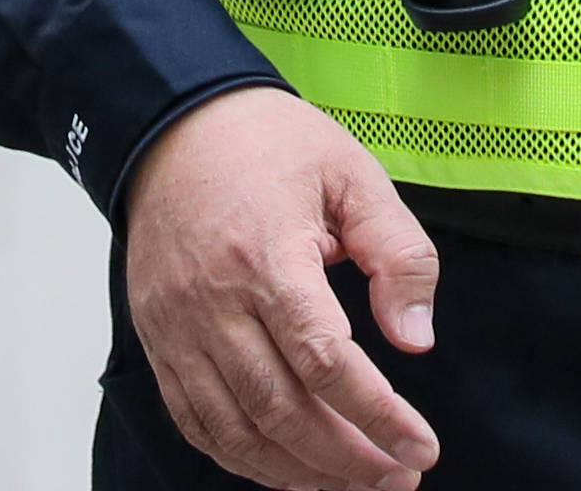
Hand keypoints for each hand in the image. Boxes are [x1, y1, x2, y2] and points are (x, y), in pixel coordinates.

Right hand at [118, 88, 442, 490]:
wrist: (174, 125)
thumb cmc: (268, 145)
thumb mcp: (353, 174)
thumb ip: (397, 254)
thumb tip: (416, 338)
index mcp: (268, 257)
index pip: (325, 361)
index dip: (377, 416)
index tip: (421, 448)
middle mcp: (214, 303)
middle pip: (281, 411)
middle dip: (347, 460)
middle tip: (398, 477)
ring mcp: (178, 329)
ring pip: (236, 431)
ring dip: (298, 472)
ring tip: (354, 483)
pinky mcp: (159, 341)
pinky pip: (196, 422)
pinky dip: (243, 457)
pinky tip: (289, 466)